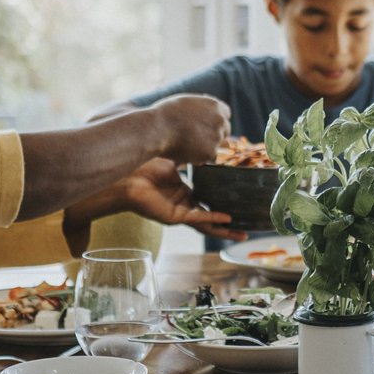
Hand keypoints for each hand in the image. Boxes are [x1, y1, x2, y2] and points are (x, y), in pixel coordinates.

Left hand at [74, 157, 245, 242]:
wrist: (124, 177)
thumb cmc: (143, 168)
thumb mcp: (173, 160)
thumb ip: (187, 156)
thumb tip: (199, 141)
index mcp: (184, 194)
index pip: (209, 201)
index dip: (224, 203)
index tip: (241, 204)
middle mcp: (184, 205)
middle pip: (212, 217)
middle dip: (230, 224)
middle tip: (248, 227)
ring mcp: (180, 213)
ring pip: (207, 224)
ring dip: (225, 229)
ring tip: (242, 233)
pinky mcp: (174, 216)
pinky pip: (197, 218)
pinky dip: (212, 218)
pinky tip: (227, 218)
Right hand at [149, 94, 230, 164]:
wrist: (157, 128)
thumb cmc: (165, 114)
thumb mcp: (187, 102)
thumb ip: (202, 108)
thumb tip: (208, 115)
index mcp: (215, 105)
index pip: (226, 115)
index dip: (216, 121)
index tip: (207, 127)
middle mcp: (220, 120)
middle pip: (226, 130)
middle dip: (215, 135)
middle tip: (198, 140)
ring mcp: (217, 136)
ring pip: (217, 145)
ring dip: (206, 147)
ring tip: (187, 145)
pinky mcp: (211, 152)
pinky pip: (209, 158)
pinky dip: (200, 158)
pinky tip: (186, 152)